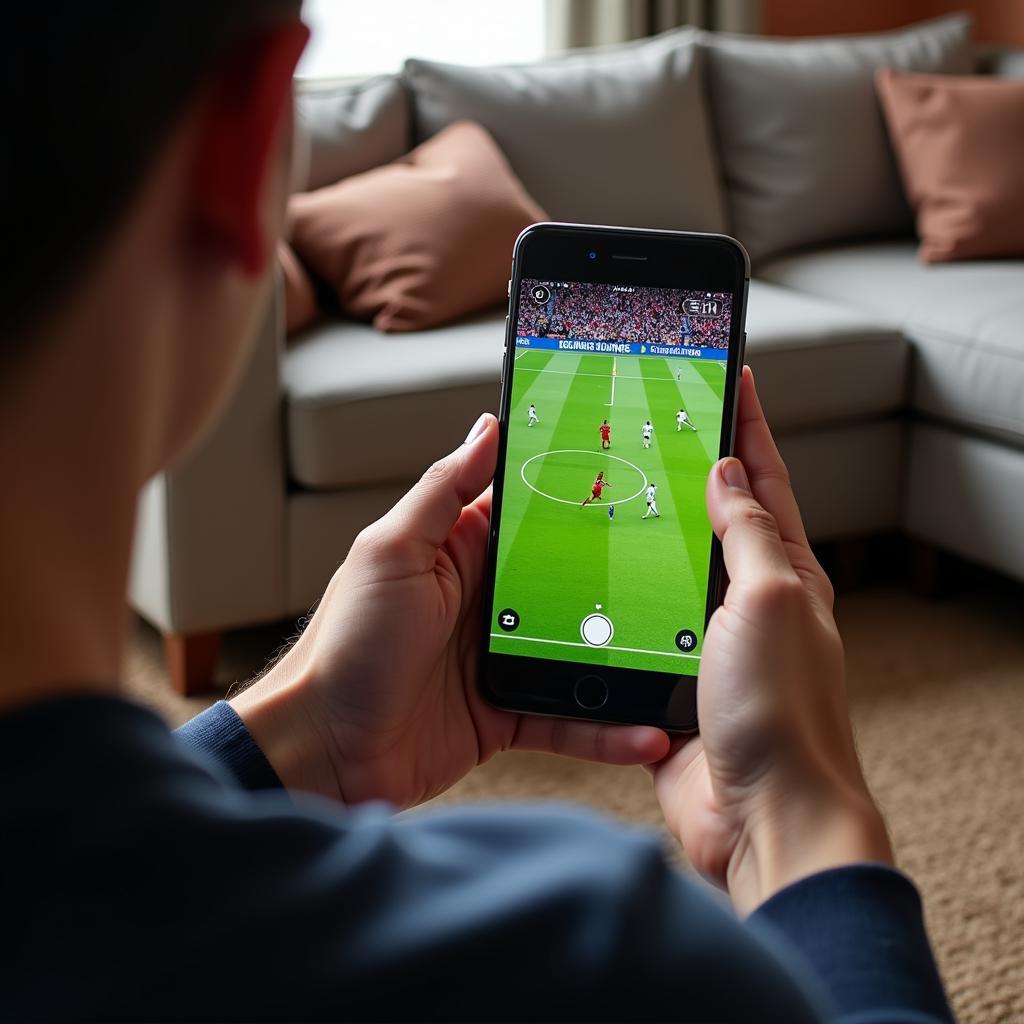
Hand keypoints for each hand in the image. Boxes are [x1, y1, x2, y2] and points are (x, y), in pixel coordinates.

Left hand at [232, 414, 669, 807]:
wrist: (323, 750)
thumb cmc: (346, 643)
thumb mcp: (390, 551)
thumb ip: (444, 492)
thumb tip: (487, 427)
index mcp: (459, 552)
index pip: (528, 512)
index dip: (576, 493)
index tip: (635, 476)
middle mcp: (486, 602)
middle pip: (568, 580)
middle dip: (622, 576)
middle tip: (685, 571)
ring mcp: (501, 659)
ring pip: (580, 650)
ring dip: (625, 657)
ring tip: (680, 657)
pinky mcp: (507, 714)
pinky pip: (567, 717)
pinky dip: (605, 727)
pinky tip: (646, 730)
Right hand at [652, 368, 892, 913]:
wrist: (761, 817)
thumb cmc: (780, 709)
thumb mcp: (768, 601)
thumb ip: (749, 535)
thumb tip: (729, 473)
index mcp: (784, 575)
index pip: (765, 481)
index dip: (748, 425)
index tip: (730, 377)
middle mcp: (747, 604)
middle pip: (715, 520)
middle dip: (689, 469)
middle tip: (651, 424)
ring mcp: (707, 643)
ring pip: (668, 571)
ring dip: (642, 534)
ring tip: (603, 488)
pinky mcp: (668, 681)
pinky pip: (637, 626)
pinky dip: (614, 600)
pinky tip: (582, 580)